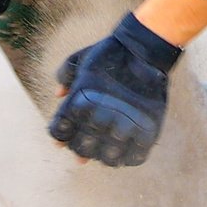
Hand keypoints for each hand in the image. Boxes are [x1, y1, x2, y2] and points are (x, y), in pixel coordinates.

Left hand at [49, 13, 179, 166]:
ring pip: (108, 158)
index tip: (67, 135)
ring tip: (109, 147)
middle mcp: (98, 116)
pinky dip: (129, 157)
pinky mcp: (146, 130)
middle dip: (82, 148)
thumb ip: (66, 75)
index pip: (60, 133)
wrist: (144, 49)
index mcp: (78, 101)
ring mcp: (123, 124)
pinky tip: (127, 148)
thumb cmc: (110, 53)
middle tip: (89, 143)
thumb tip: (59, 95)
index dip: (61, 136)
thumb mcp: (82, 59)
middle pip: (82, 149)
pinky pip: (135, 157)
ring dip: (106, 155)